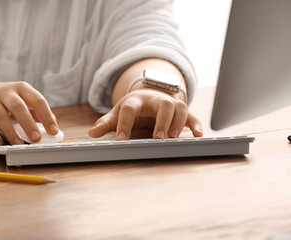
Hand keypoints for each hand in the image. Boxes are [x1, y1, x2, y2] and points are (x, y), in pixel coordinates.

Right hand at [0, 80, 58, 144]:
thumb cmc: (6, 99)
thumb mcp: (23, 99)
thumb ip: (37, 112)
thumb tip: (53, 127)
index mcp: (22, 88)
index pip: (37, 100)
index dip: (47, 116)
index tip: (54, 131)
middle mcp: (6, 92)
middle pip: (18, 106)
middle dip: (28, 124)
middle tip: (37, 139)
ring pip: (0, 116)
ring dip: (11, 132)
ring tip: (19, 144)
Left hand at [88, 88, 202, 139]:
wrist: (150, 94)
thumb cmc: (134, 107)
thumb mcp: (118, 112)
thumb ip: (106, 123)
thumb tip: (91, 134)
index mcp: (136, 101)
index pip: (129, 109)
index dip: (124, 124)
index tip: (121, 140)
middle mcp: (155, 100)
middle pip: (162, 104)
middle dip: (161, 120)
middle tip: (157, 138)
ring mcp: (170, 104)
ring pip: (179, 107)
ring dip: (179, 122)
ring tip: (174, 138)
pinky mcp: (181, 110)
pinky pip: (192, 114)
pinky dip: (196, 124)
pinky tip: (199, 135)